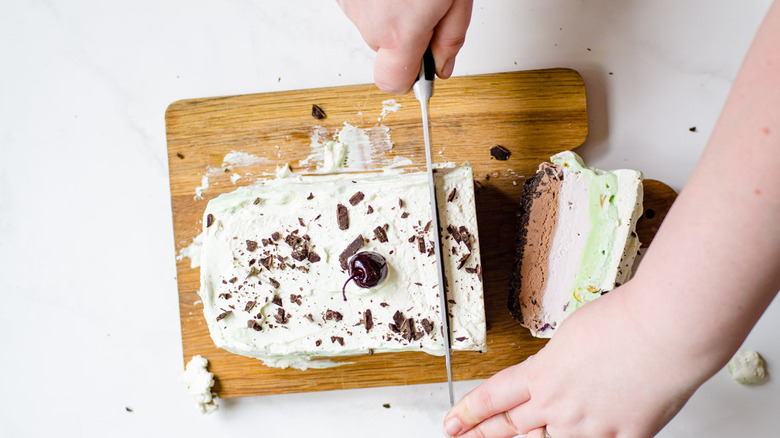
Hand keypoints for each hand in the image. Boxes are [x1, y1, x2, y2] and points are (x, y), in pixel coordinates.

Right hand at [336, 0, 472, 93]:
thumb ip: (450, 38)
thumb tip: (442, 67)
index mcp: (400, 31)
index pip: (393, 84)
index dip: (410, 79)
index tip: (423, 69)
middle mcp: (370, 21)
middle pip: (386, 50)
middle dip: (405, 35)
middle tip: (424, 8)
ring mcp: (351, 4)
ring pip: (373, 25)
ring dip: (390, 13)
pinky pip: (362, 6)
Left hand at [443, 283, 702, 437]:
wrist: (664, 331)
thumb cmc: (623, 321)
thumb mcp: (571, 335)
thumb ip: (556, 362)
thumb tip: (552, 372)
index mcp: (543, 374)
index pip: (493, 398)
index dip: (470, 413)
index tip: (453, 422)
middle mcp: (559, 405)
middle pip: (512, 426)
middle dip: (484, 433)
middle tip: (464, 437)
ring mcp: (590, 425)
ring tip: (521, 435)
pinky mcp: (624, 436)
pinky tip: (587, 437)